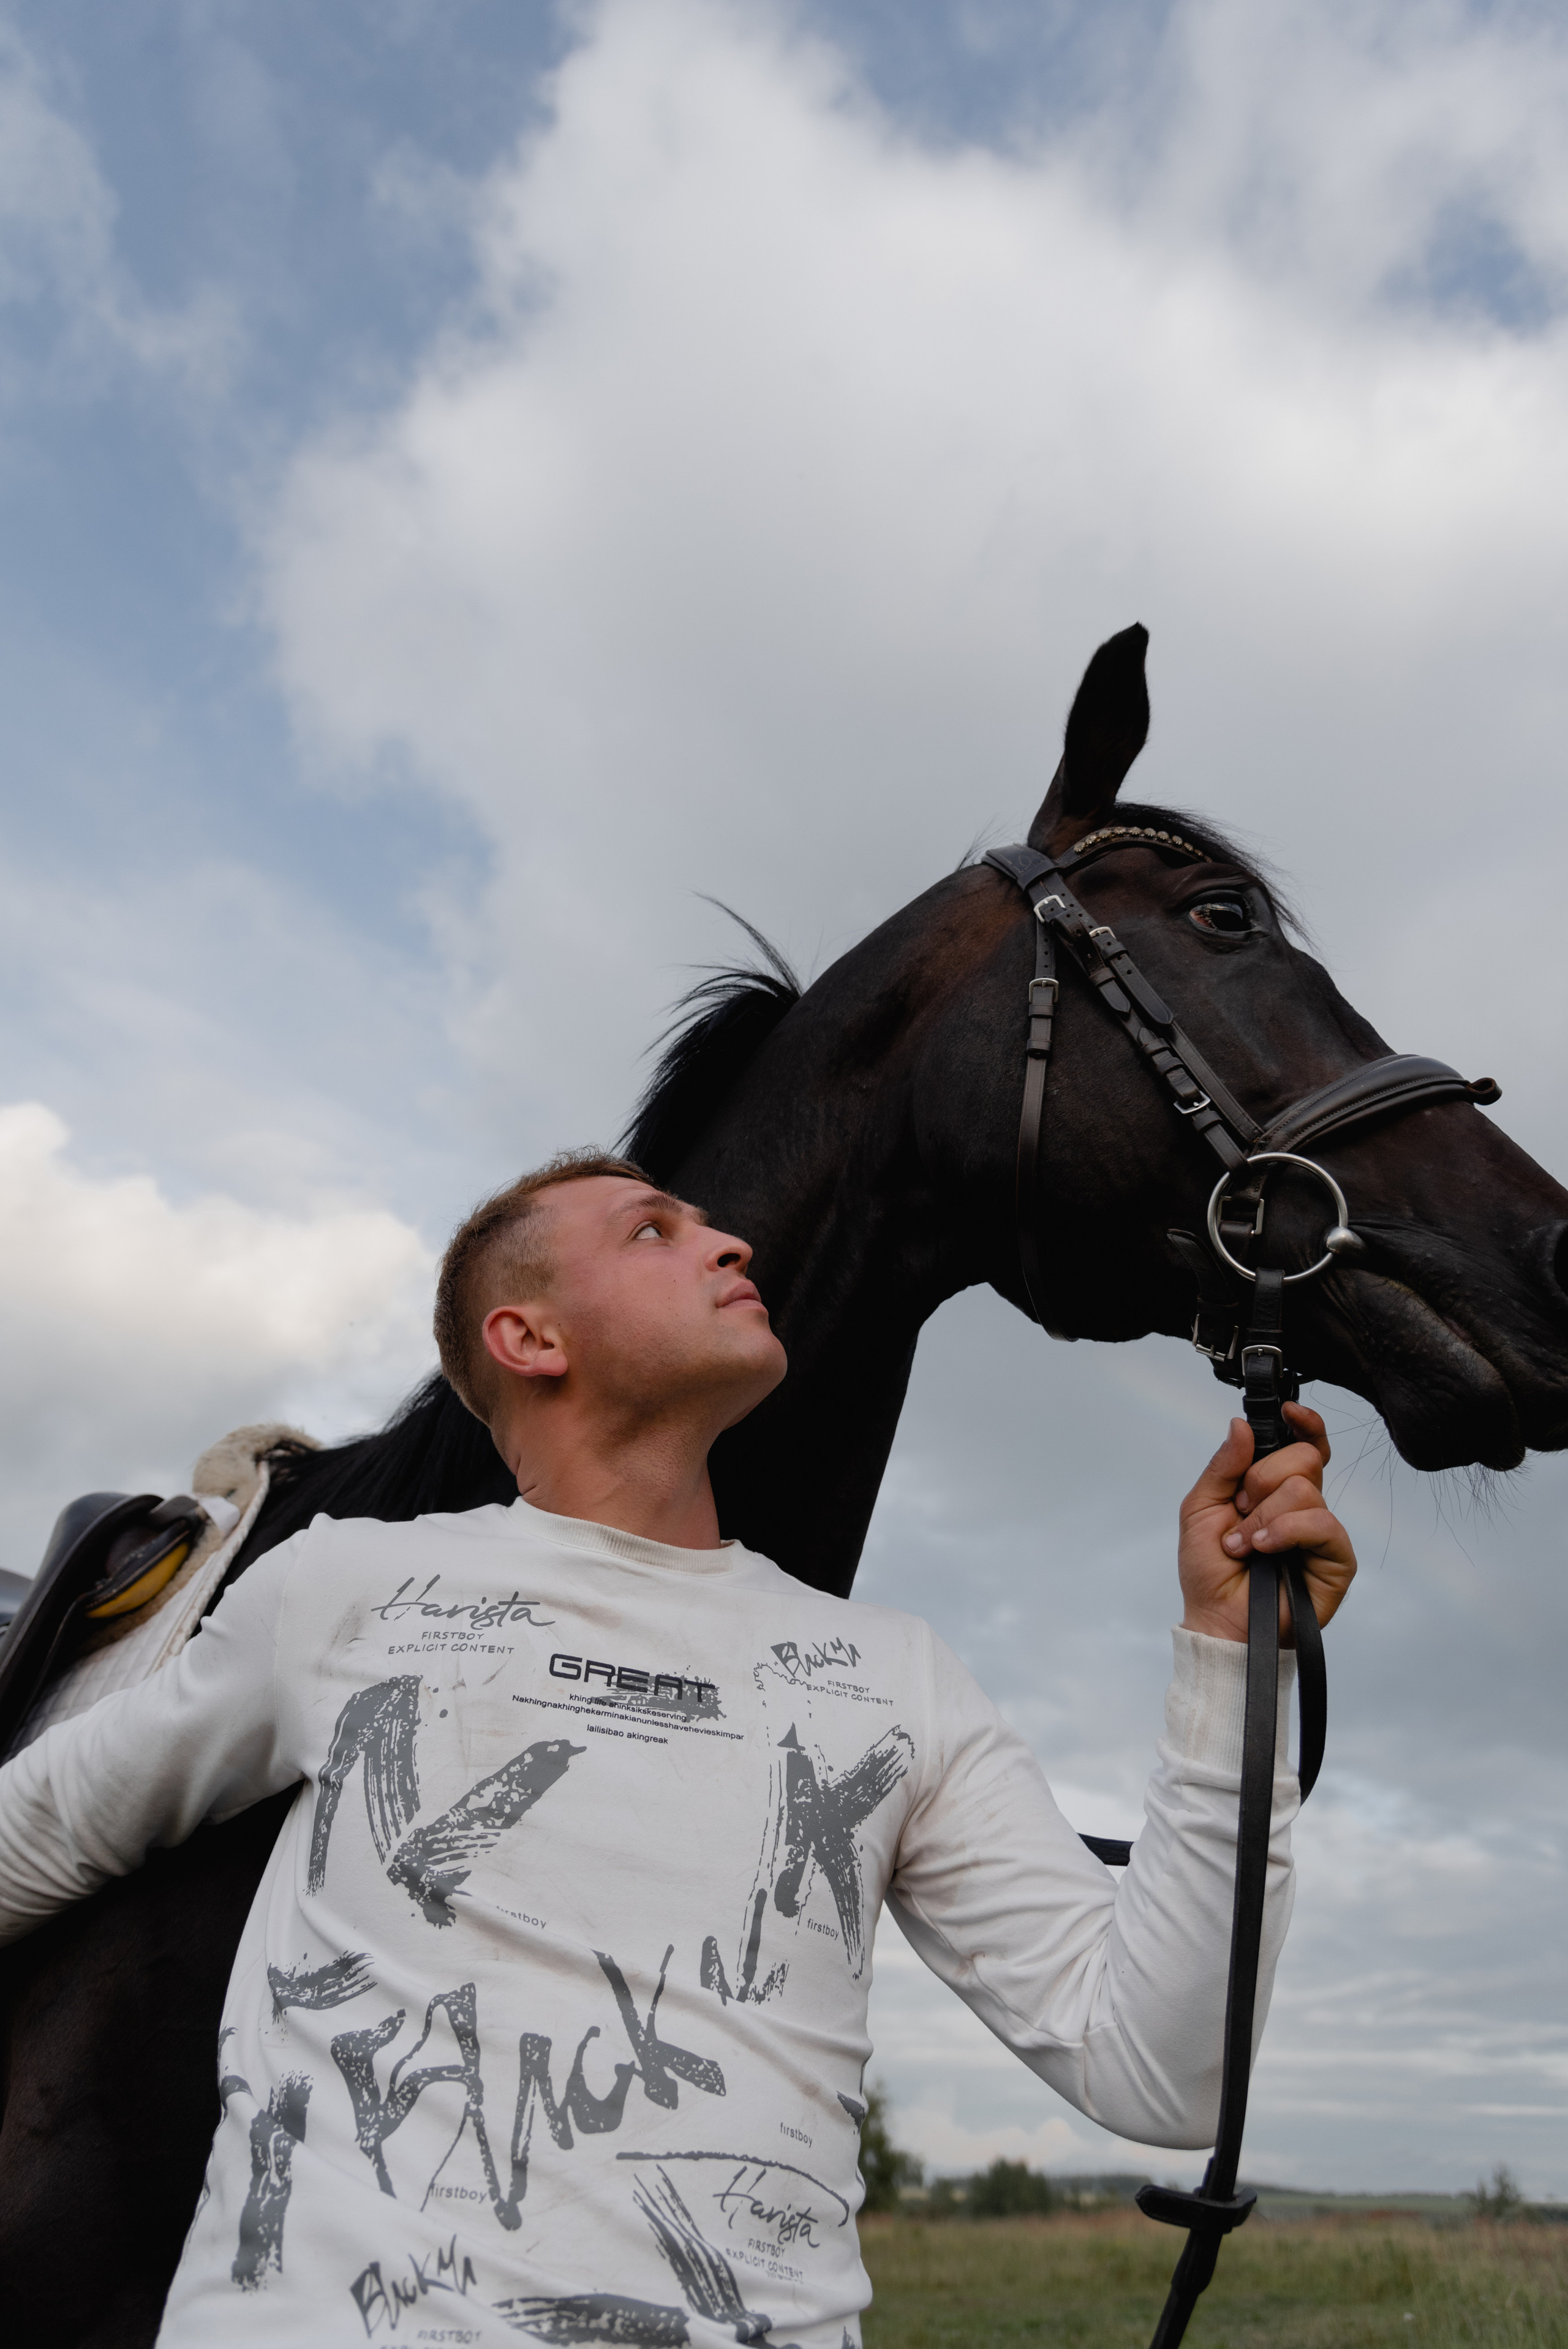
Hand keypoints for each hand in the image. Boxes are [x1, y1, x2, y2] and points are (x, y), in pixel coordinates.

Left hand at [1178, 1403, 1356, 1645]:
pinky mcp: (1337, 1559)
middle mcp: (1303, 1505)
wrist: (1218, 1620)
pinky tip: (1265, 1550)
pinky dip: (1286, 1532)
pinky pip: (1322, 1523)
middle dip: (1262, 1480)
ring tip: (1246, 1544)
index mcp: (1274, 1488)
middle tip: (1241, 1510)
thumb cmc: (1210, 1570)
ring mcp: (1322, 1531)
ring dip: (1264, 1516)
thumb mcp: (1200, 1508)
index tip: (1289, 1411)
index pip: (1304, 1444)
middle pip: (1304, 1458)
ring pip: (1306, 1488)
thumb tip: (1241, 1425)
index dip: (1305, 1424)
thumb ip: (1223, 1465)